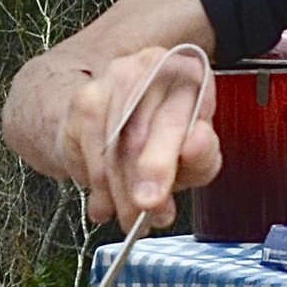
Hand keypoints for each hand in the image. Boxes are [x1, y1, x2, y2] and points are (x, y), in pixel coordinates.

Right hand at [59, 45, 219, 230]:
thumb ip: (203, 153)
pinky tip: (106, 204)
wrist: (123, 124)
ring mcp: (111, 80)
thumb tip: (195, 145)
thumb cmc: (168, 140)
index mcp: (187, 73)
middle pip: (138, 132)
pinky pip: (88, 152)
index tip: (156, 197)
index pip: (174, 117)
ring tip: (131, 219)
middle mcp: (148, 67)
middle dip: (139, 180)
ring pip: (111, 147)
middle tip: (143, 213)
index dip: (162, 160)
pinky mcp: (82, 101)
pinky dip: (97, 186)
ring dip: (119, 192)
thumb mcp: (197, 153)